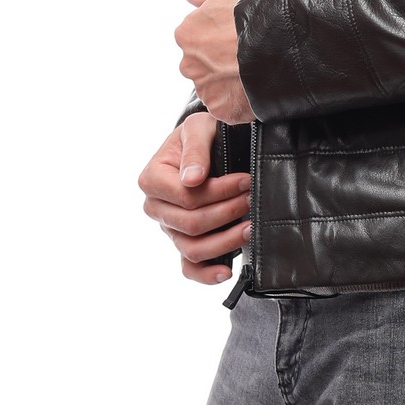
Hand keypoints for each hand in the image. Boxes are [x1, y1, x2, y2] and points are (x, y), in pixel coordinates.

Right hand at [137, 114, 251, 285]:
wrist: (206, 145)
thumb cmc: (201, 135)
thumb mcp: (198, 129)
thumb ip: (195, 150)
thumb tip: (192, 179)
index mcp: (151, 180)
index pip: (187, 197)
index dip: (219, 192)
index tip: (245, 180)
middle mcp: (156, 208)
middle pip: (192, 224)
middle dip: (227, 213)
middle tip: (252, 199)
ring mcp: (170, 228)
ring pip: (194, 248)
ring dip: (226, 241)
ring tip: (250, 228)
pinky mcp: (183, 242)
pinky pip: (190, 267)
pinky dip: (206, 275)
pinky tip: (227, 271)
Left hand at [174, 0, 254, 123]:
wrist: (282, 40)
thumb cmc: (257, 11)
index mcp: (188, 34)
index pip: (197, 39)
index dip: (219, 38)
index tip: (235, 37)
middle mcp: (190, 63)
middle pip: (204, 65)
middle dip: (221, 62)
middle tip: (245, 55)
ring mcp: (205, 88)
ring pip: (215, 87)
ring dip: (230, 82)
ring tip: (253, 72)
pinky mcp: (221, 108)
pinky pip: (228, 107)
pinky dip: (239, 101)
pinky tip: (254, 88)